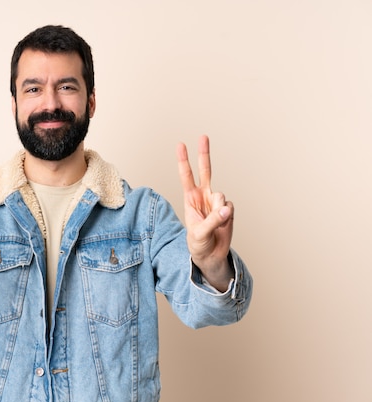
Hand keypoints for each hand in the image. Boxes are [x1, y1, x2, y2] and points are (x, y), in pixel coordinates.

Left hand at [177, 135, 232, 289]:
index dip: (184, 161)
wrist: (210, 254)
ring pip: (221, 196)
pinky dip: (227, 216)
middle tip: (203, 136)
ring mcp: (216, 202)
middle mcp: (203, 196)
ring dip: (219, 211)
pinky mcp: (227, 209)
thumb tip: (227, 209)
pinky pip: (230, 207)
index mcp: (190, 199)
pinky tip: (223, 224)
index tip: (181, 145)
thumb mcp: (200, 233)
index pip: (186, 176)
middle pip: (205, 171)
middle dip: (204, 154)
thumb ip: (213, 220)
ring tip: (214, 223)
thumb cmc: (198, 244)